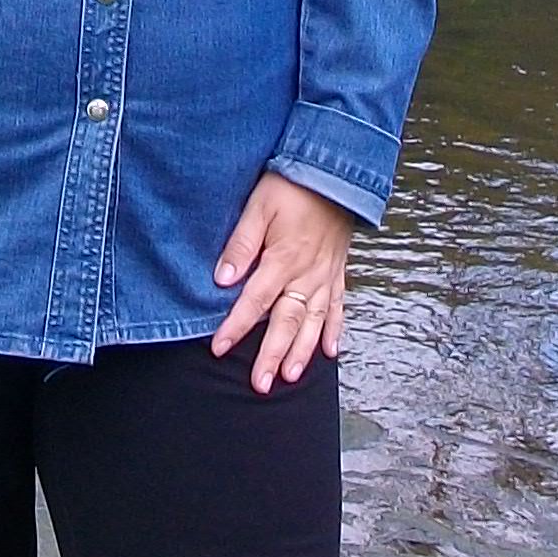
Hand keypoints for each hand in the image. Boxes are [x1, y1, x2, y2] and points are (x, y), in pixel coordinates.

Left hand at [209, 174, 355, 393]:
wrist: (336, 172)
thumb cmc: (292, 185)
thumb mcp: (259, 206)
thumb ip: (241, 244)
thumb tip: (222, 278)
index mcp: (284, 258)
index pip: (255, 301)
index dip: (236, 326)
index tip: (219, 348)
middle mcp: (307, 273)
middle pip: (287, 322)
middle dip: (271, 354)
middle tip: (259, 384)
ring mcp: (326, 275)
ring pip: (314, 322)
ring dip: (302, 352)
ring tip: (288, 376)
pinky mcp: (338, 271)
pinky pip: (339, 307)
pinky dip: (335, 331)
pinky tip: (330, 352)